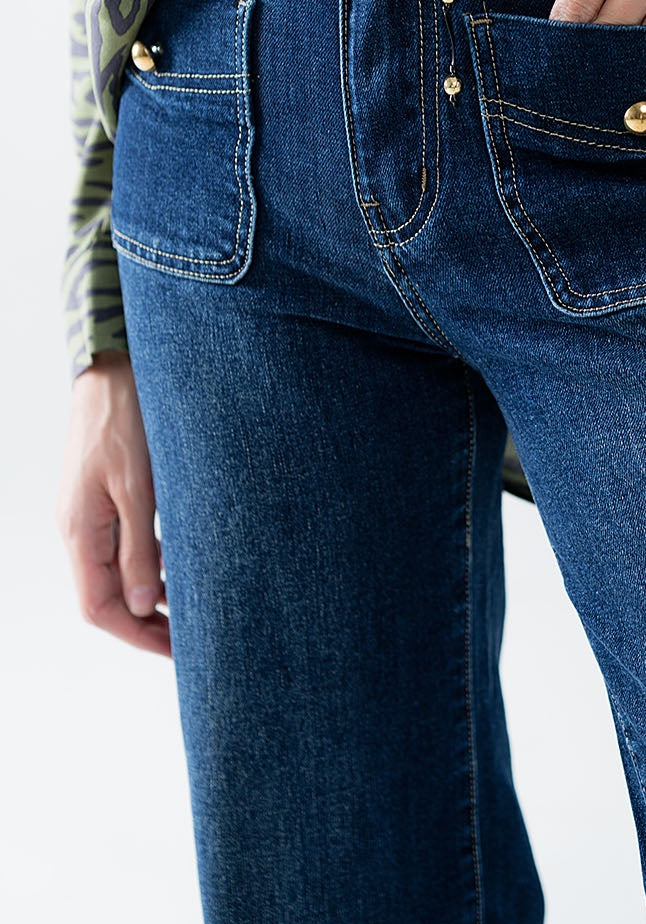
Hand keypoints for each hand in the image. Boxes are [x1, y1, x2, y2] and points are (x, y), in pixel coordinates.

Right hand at [55, 350, 170, 657]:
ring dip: (153, 593)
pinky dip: (153, 561)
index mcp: (80, 531)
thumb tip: (145, 606)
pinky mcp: (109, 492)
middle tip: (193, 640)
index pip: (98, 608)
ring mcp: (92, 510)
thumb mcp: (139, 486)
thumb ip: (139, 548)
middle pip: (107, 596)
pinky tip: (185, 563)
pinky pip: (126, 542)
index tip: (177, 651)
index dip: (137, 636)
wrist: (114, 364)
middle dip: (147, 623)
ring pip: (118, 570)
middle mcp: (80, 527)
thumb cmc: (126, 418)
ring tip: (195, 608)